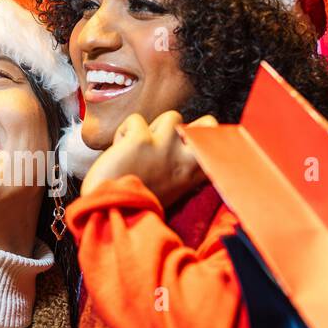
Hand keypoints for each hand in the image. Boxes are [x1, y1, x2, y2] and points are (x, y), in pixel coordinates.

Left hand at [81, 110, 217, 207]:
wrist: (110, 211)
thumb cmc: (136, 202)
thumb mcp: (170, 191)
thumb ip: (180, 170)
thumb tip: (183, 145)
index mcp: (191, 175)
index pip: (216, 148)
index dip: (208, 140)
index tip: (195, 145)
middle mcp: (184, 160)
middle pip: (208, 124)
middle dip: (192, 124)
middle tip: (168, 139)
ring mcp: (165, 147)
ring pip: (172, 116)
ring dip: (154, 127)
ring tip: (139, 148)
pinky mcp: (142, 140)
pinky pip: (135, 120)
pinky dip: (124, 132)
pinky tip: (118, 151)